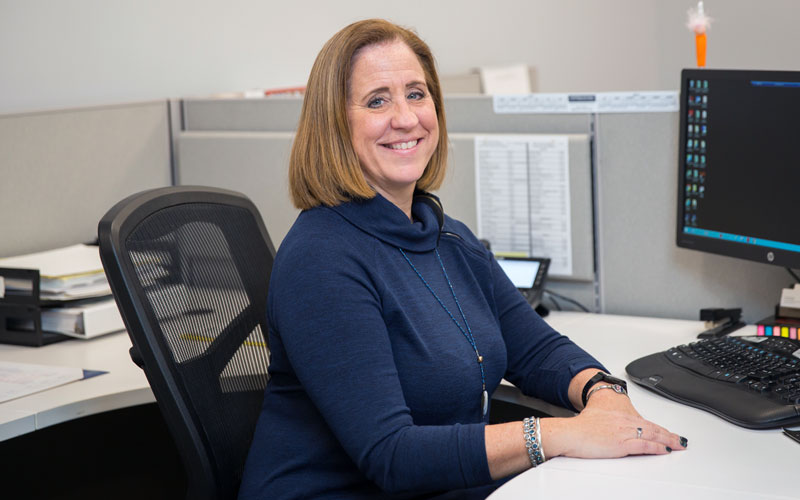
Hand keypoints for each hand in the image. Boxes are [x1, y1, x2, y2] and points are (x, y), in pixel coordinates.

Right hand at [541, 390, 687, 458]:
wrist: (570, 433)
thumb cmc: (580, 428)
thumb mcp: (597, 420)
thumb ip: (610, 425)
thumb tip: (615, 432)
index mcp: (619, 416)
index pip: (645, 422)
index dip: (659, 428)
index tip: (669, 433)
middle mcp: (624, 422)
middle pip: (652, 428)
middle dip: (669, 435)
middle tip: (681, 440)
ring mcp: (624, 432)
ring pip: (652, 435)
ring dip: (668, 441)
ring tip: (679, 445)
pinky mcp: (621, 443)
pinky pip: (644, 445)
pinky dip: (656, 447)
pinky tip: (665, 450)